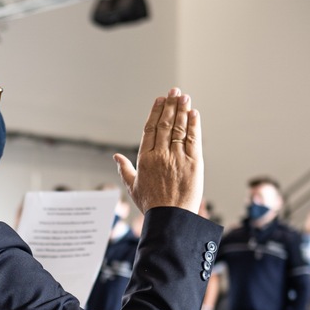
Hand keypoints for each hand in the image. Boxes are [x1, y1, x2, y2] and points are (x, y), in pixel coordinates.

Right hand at [114, 88, 202, 214]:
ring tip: (184, 97)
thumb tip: (115, 156)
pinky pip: (193, 139)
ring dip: (182, 110)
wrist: (170, 219)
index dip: (155, 112)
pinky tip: (194, 113)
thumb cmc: (151, 205)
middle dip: (170, 105)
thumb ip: (124, 169)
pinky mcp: (193, 163)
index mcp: (145, 159)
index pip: (150, 129)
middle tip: (174, 91)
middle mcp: (161, 155)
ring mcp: (178, 158)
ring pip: (179, 128)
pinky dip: (194, 125)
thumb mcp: (133, 187)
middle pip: (165, 124)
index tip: (159, 100)